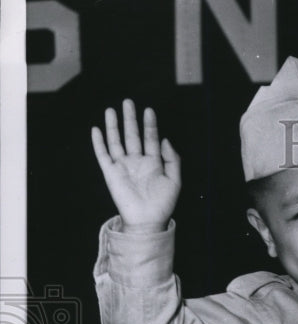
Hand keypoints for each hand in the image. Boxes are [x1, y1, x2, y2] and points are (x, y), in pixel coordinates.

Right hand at [91, 99, 180, 231]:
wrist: (148, 221)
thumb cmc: (163, 204)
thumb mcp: (175, 180)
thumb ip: (172, 159)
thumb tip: (164, 139)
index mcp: (153, 163)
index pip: (150, 138)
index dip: (150, 125)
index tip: (149, 110)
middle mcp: (137, 162)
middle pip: (132, 135)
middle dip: (130, 119)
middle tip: (128, 101)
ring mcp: (123, 166)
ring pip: (116, 141)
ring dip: (113, 126)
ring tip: (111, 110)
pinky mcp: (111, 173)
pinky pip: (103, 155)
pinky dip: (99, 142)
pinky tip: (96, 129)